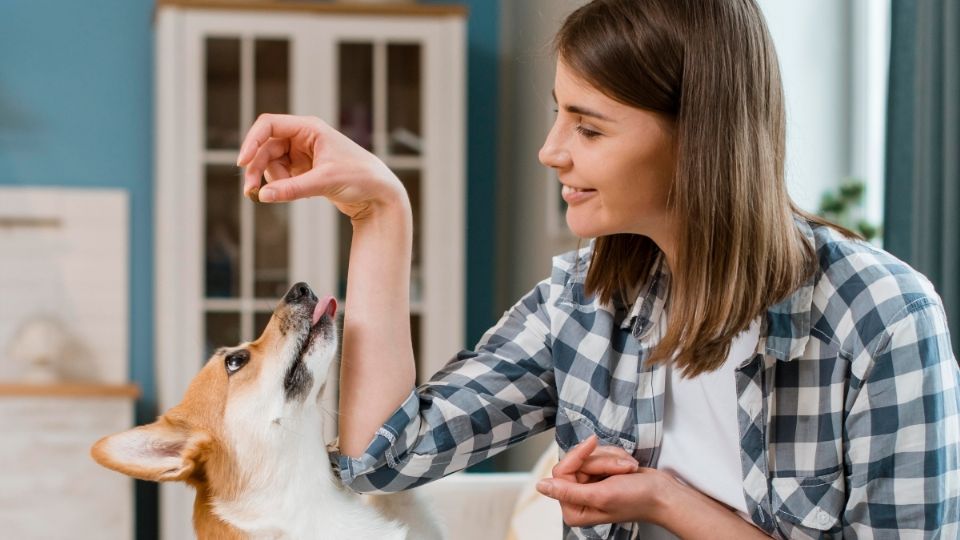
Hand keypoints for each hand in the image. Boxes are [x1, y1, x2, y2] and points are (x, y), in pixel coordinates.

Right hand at [236, 114, 406, 220]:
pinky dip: (281, 186)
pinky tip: (293, 195)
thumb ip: (293, 189)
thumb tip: (263, 196)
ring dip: (270, 179)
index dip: (252, 141)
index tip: (242, 162)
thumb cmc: (361, 178)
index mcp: (309, 127)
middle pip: (266, 147)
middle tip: (250, 191)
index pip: (269, 125)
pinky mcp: (305, 171)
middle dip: (257, 168)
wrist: (380, 194)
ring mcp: (303, 154)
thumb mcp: (325, 181)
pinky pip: (281, 176)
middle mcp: (304, 137)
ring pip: (271, 163)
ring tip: (282, 195)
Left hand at [536, 435, 674, 527]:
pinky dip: (616, 456)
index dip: (578, 456)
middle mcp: (578, 498)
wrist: (663, 493)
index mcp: (574, 509)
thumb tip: (540, 485)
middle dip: (601, 460)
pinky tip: (629, 467)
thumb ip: (569, 491)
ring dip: (611, 458)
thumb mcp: (601, 495)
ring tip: (628, 470)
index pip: (561, 472)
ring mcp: (589, 485)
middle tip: (622, 469)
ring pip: (589, 456)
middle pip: (575, 461)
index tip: (593, 443)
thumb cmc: (637, 499)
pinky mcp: (600, 474)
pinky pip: (599, 453)